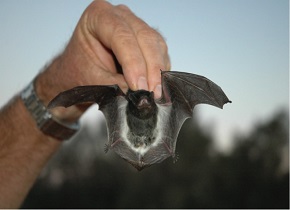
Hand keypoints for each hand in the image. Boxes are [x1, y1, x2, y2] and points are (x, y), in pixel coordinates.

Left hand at [36, 0, 169, 115]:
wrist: (78, 75)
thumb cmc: (78, 73)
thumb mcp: (91, 80)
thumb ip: (115, 85)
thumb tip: (139, 93)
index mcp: (97, 17)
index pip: (121, 35)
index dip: (133, 62)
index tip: (138, 86)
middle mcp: (119, 16)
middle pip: (144, 38)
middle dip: (150, 68)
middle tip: (152, 93)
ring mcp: (135, 26)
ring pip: (156, 44)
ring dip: (158, 71)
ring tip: (155, 93)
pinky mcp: (146, 40)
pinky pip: (161, 52)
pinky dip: (161, 70)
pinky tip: (157, 85)